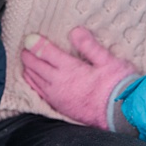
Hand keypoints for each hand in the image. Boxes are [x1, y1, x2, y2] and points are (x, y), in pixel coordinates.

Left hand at [17, 27, 137, 131]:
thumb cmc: (117, 86)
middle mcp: (59, 84)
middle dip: (28, 56)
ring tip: (26, 61)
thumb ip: (89, 46)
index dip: (36, 44)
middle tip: (24, 47)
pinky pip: (40, 93)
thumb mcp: (107, 61)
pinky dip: (33, 84)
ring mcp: (57, 97)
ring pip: (35, 80)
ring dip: (29, 69)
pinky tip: (33, 81)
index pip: (46, 53)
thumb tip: (75, 31)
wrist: (121, 114)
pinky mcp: (60, 107)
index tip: (29, 37)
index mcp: (69, 69)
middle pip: (36, 66)